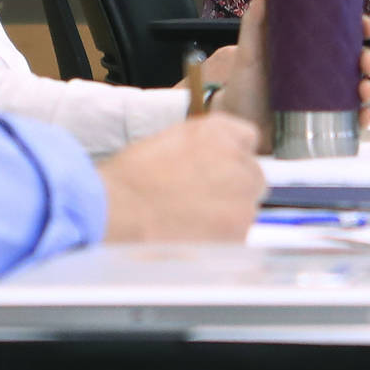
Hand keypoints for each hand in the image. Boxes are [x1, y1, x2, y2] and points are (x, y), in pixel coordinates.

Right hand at [99, 113, 263, 241]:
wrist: (116, 211)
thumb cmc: (130, 178)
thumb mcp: (169, 141)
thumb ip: (203, 146)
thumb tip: (214, 162)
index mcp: (218, 131)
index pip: (247, 138)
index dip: (231, 157)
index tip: (220, 169)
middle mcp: (237, 158)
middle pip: (253, 175)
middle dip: (234, 188)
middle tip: (201, 200)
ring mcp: (242, 196)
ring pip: (247, 207)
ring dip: (228, 214)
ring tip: (191, 220)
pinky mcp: (239, 230)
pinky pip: (239, 234)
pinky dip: (223, 237)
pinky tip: (194, 235)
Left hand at [201, 0, 369, 152]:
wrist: (237, 126)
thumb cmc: (243, 87)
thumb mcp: (249, 52)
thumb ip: (255, 20)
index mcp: (310, 51)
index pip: (343, 34)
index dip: (361, 27)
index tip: (365, 25)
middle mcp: (322, 74)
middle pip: (358, 62)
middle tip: (366, 61)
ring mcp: (327, 99)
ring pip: (361, 90)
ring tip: (364, 90)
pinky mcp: (326, 124)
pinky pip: (353, 120)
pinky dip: (364, 118)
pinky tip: (362, 116)